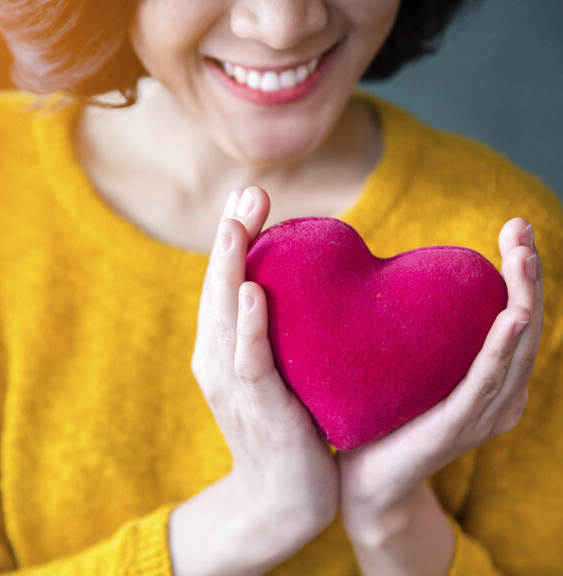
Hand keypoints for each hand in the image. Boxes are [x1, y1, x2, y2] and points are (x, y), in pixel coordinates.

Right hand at [192, 186, 338, 546]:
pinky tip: (252, 292)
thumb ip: (281, 331)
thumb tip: (309, 287)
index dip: (234, 239)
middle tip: (247, 191)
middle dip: (231, 238)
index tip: (248, 196)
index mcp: (222, 345)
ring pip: (224, 315)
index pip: (225, 282)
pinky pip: (248, 360)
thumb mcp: (280, 370)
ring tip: (238, 224)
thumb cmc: (287, 429)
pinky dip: (247, 325)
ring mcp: (231, 382)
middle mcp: (217, 357)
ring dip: (230, 267)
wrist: (282, 500)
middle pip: (219, 288)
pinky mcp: (255, 407)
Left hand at [337, 217, 543, 530]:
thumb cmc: (382, 419)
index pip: (514, 315)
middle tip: (521, 229)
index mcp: (489, 379)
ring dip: (522, 300)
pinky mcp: (456, 428)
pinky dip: (500, 350)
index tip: (514, 227)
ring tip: (523, 257)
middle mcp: (497, 395)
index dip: (520, 272)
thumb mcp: (405, 367)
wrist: (363, 483)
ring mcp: (482, 414)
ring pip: (513, 350)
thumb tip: (388, 277)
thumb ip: (412, 331)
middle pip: (524, 325)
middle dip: (528, 274)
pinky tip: (510, 317)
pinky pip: (483, 384)